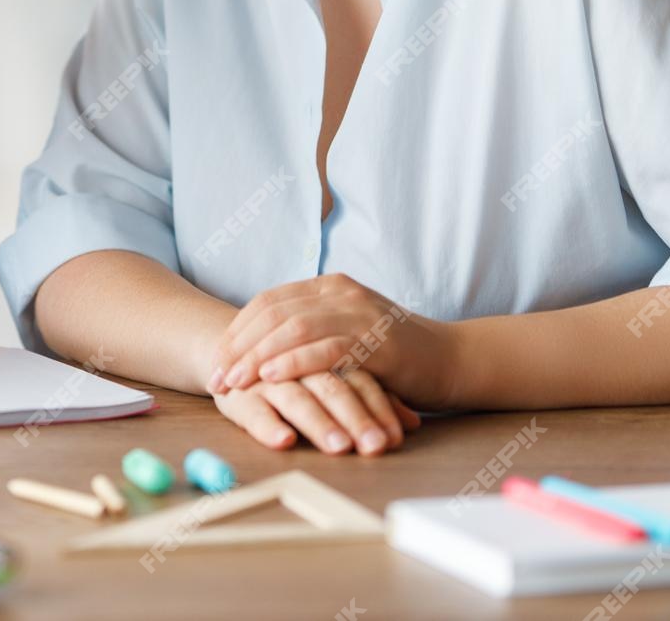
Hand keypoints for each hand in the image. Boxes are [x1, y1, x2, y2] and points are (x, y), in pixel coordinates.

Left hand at [207, 273, 454, 411]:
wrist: (453, 361)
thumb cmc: (395, 357)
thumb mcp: (347, 336)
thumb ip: (312, 334)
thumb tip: (263, 352)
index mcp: (329, 288)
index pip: (269, 302)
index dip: (238, 331)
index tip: (216, 360)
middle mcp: (340, 293)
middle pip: (274, 313)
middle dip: (239, 347)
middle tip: (217, 377)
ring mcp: (359, 312)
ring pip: (294, 328)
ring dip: (258, 357)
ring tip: (234, 381)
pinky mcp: (376, 339)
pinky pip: (326, 347)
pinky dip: (294, 362)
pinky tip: (271, 377)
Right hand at [212, 369, 420, 454]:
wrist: (235, 347)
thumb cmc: (296, 370)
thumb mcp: (337, 378)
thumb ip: (371, 396)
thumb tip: (411, 423)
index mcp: (326, 350)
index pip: (359, 379)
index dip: (379, 408)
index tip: (395, 439)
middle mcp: (298, 362)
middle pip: (332, 387)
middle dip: (356, 418)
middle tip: (376, 446)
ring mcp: (266, 376)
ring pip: (296, 397)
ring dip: (319, 422)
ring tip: (340, 447)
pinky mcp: (240, 393)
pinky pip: (254, 411)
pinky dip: (268, 425)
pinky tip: (285, 440)